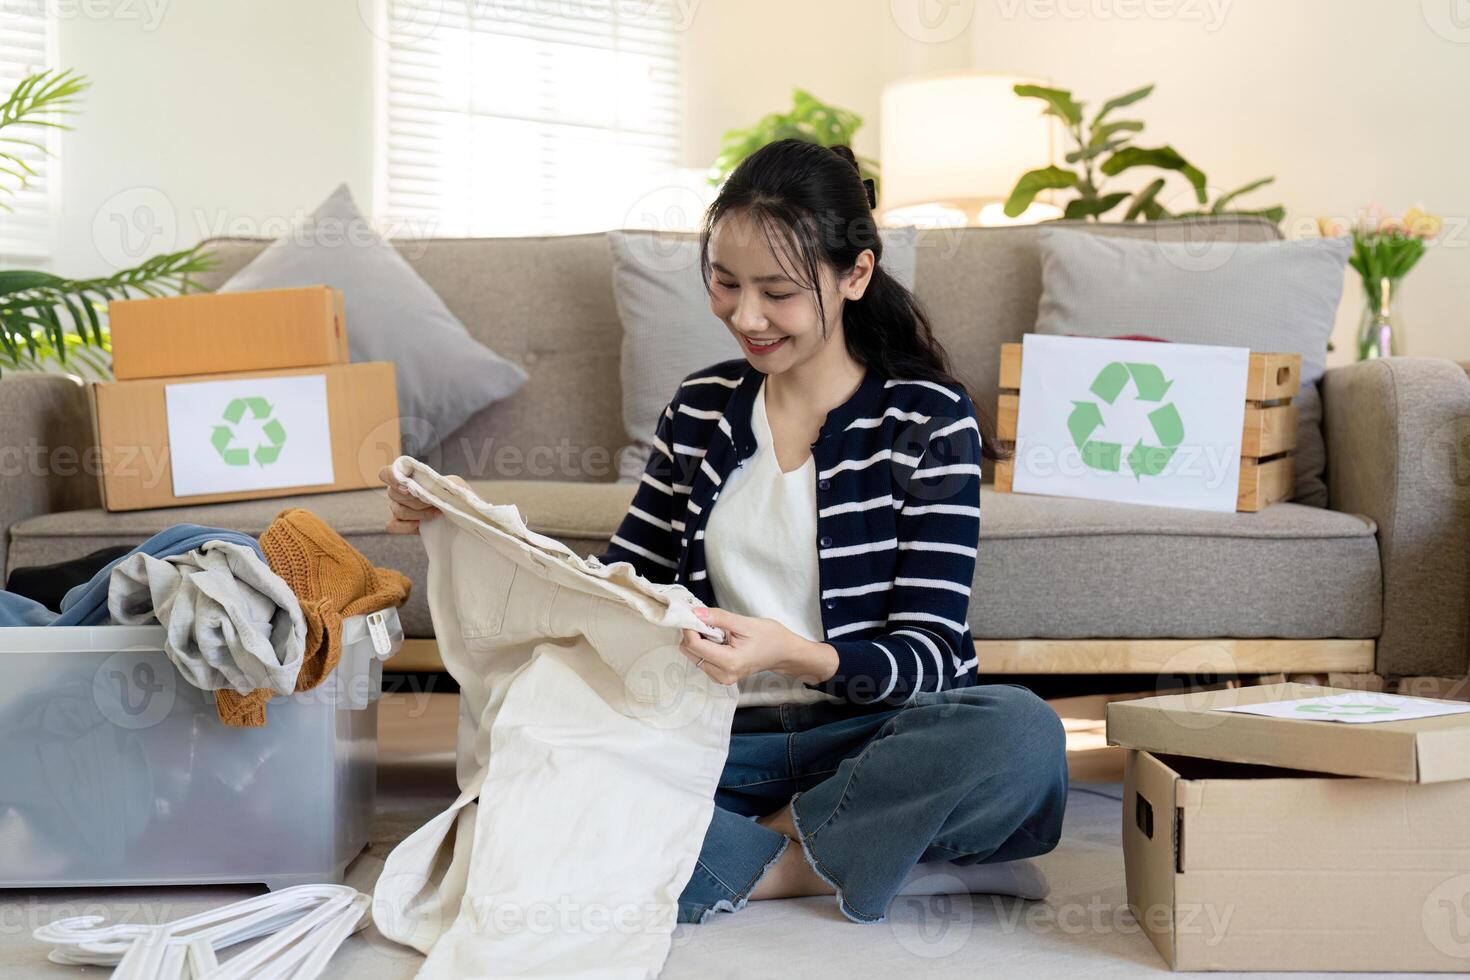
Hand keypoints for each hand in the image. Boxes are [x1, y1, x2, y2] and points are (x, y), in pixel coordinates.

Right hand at [380, 465, 466, 534]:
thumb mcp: (452, 483)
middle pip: (393, 493)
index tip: (408, 487)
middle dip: (417, 500)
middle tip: (434, 503)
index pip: (386, 473)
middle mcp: (398, 491)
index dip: (392, 478)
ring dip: (418, 513)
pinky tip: (420, 525)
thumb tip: (421, 486)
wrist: (462, 514)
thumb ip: (435, 481)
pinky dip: (406, 526)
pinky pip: (392, 526)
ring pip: (397, 510)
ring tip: (435, 512)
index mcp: (408, 476)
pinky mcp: (401, 523)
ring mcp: (398, 507)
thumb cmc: (456, 495)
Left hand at [679, 606, 838, 686]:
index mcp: (729, 662)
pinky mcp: (721, 676)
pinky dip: (704, 647)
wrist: (784, 653)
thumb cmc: (770, 638)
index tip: (694, 614)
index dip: (689, 627)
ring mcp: (721, 678)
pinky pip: (702, 660)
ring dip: (699, 640)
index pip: (694, 645)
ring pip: (694, 656)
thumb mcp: (745, 623)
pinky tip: (718, 639)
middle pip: (691, 652)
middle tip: (707, 620)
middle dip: (693, 633)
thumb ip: (719, 617)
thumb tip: (696, 613)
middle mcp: (722, 674)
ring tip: (717, 630)